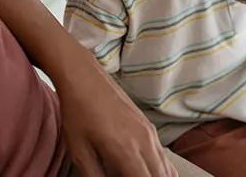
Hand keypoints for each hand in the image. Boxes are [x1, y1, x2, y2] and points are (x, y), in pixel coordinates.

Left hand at [56, 57, 176, 176]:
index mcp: (127, 151)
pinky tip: (149, 174)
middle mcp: (145, 142)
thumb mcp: (80, 152)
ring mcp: (150, 133)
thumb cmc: (78, 114)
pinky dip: (161, 172)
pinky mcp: (149, 127)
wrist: (85, 78)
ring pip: (166, 170)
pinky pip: (163, 157)